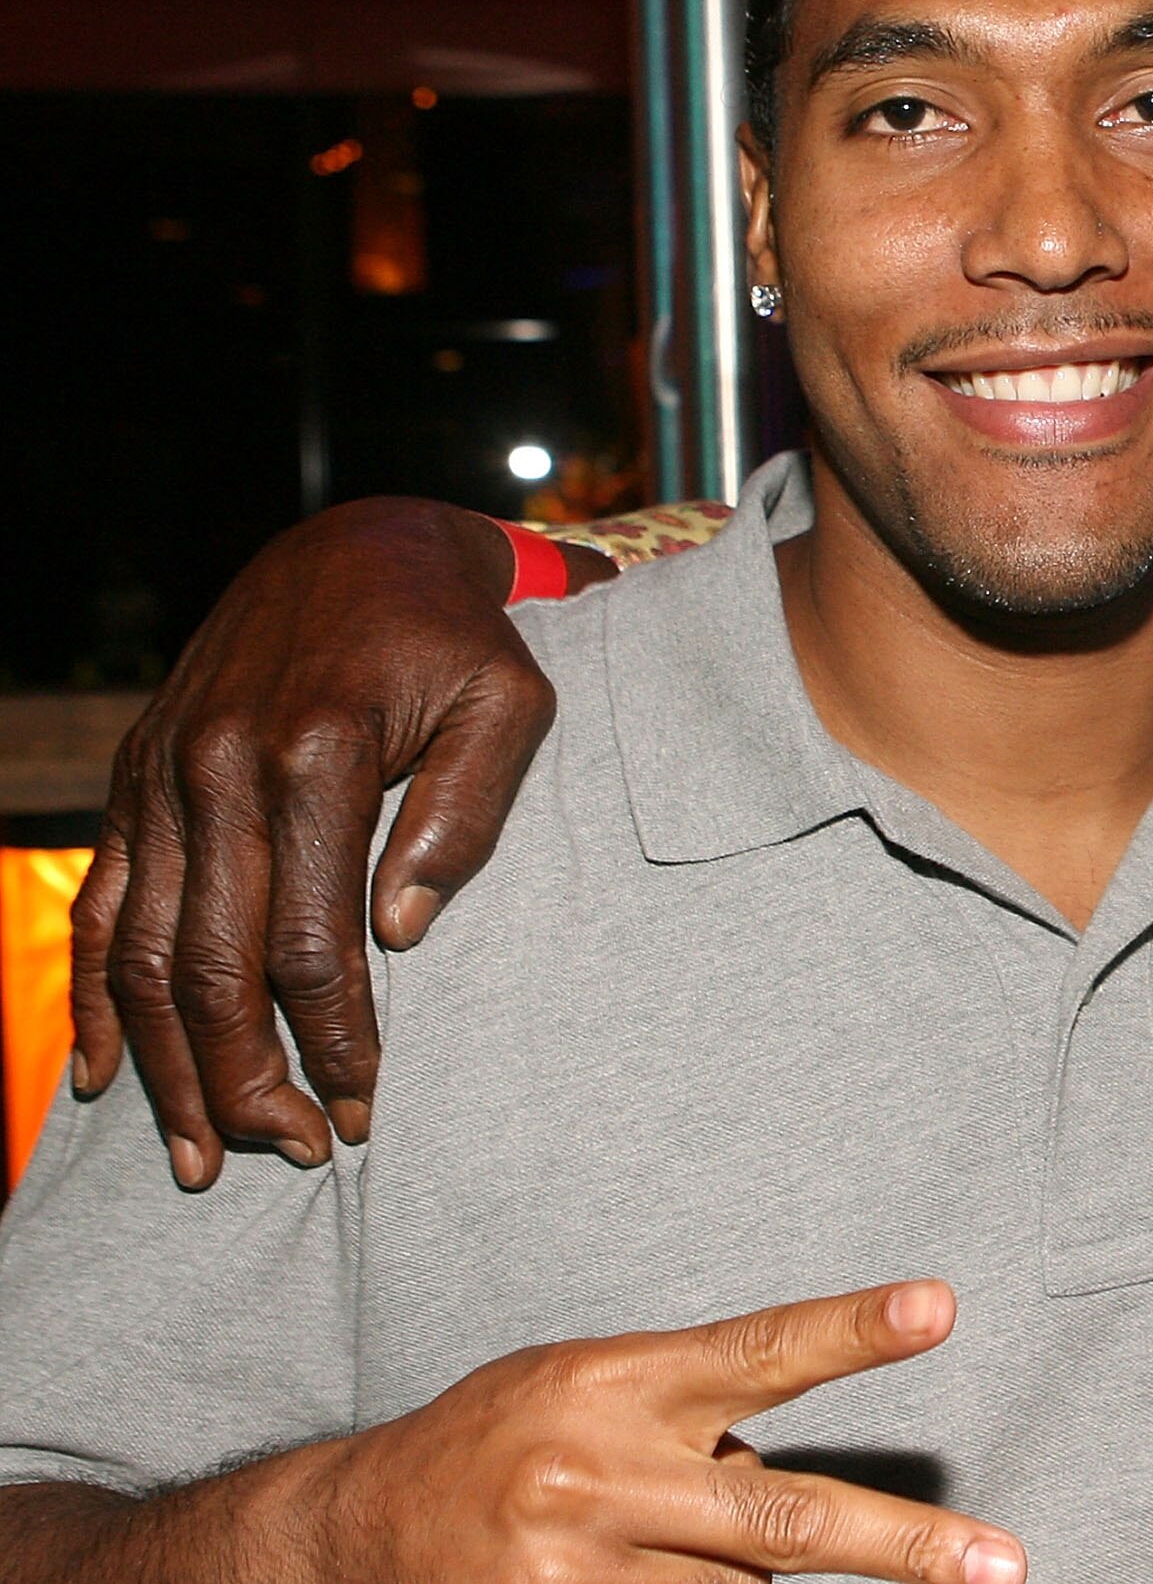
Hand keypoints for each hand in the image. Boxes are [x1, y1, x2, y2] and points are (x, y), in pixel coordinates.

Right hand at [68, 497, 598, 1186]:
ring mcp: (162, 774)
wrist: (357, 547)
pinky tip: (110, 1080)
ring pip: (143, 952)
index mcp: (316, 752)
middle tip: (295, 1153)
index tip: (366, 1108)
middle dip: (248, 1078)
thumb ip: (467, 810)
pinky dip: (94, 999)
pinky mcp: (134, 778)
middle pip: (213, 965)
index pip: (310, 940)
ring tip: (207, 1155)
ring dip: (168, 1067)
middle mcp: (218, 767)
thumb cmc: (457, 638)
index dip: (334, 1038)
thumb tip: (403, 929)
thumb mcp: (508, 701)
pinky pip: (100, 906)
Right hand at [291, 1280, 1021, 1583]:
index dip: (852, 1330)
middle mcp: (603, 1473)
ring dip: (727, 1576)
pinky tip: (652, 1578)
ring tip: (650, 1543)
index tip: (939, 1307)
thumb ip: (692, 1413)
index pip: (759, 1349)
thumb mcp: (588, 1384)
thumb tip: (794, 1506)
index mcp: (618, 1383)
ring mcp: (577, 1567)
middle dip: (902, 1545)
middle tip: (1002, 1564)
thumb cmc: (496, 1439)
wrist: (351, 1531)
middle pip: (782, 1511)